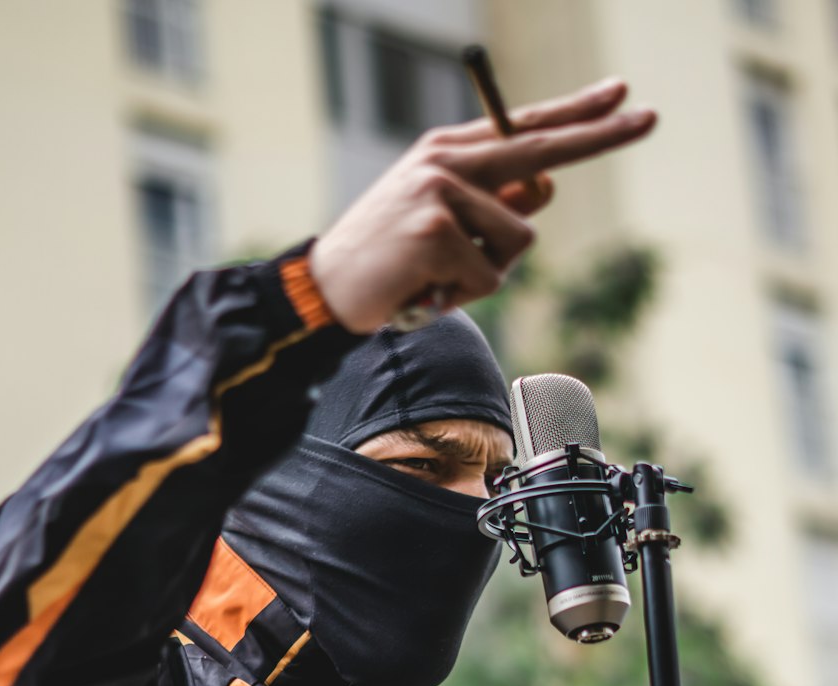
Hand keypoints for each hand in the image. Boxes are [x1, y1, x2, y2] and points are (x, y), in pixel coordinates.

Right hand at [309, 79, 655, 333]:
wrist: (326, 291)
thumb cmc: (387, 263)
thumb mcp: (440, 224)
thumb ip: (491, 204)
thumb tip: (546, 187)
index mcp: (447, 152)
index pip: (522, 127)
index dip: (575, 113)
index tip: (621, 94)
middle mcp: (446, 161)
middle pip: (539, 149)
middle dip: (600, 136)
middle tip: (653, 116)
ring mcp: (440, 192)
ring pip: (517, 240)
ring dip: (488, 276)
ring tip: (441, 280)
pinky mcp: (436, 229)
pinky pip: (489, 276)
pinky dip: (464, 298)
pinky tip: (428, 292)